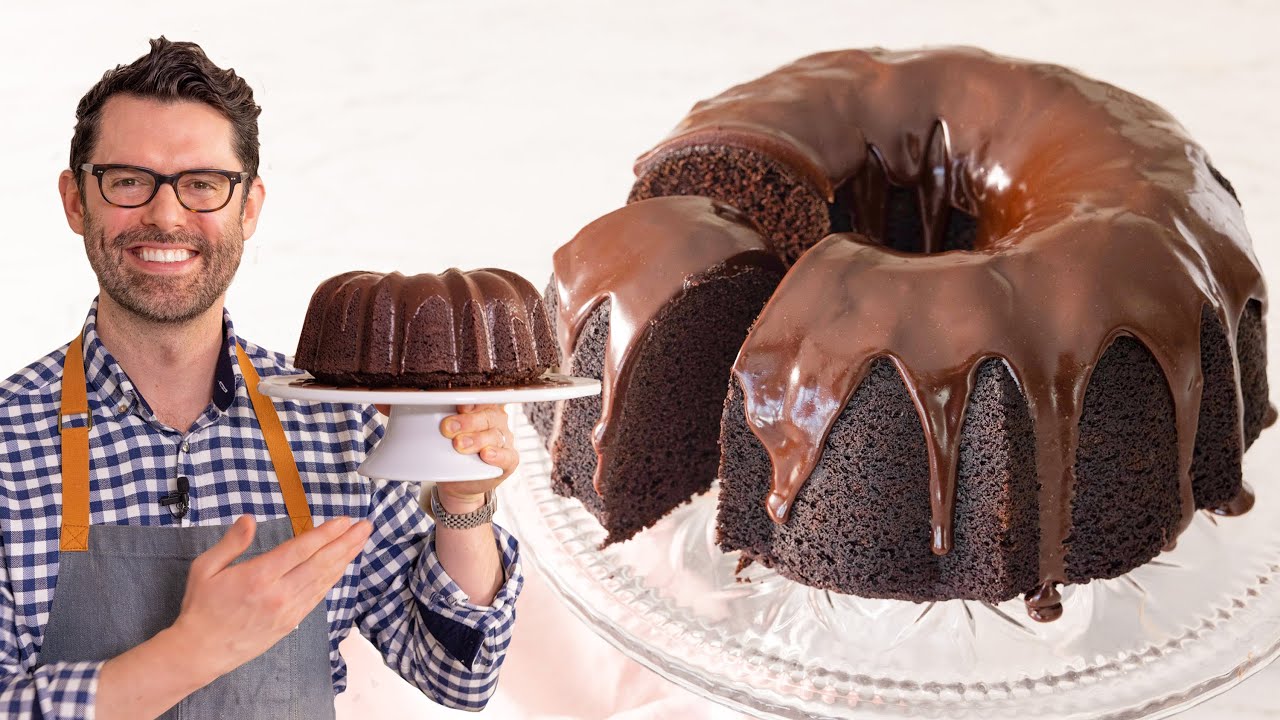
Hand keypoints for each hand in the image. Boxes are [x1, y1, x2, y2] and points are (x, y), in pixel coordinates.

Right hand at [170, 514, 371, 677]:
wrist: (200, 652)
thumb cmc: (201, 608)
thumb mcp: (205, 568)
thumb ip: (230, 543)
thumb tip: (249, 519)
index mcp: (258, 576)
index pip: (301, 549)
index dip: (325, 533)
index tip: (343, 520)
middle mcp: (279, 593)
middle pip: (321, 563)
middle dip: (346, 542)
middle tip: (364, 526)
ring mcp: (288, 610)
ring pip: (324, 580)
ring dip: (345, 558)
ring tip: (360, 541)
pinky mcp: (290, 622)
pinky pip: (318, 596)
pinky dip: (333, 578)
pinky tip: (342, 566)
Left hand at [437, 403, 517, 508]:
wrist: (460, 481)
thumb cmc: (454, 453)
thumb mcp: (447, 435)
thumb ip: (444, 422)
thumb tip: (425, 413)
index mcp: (482, 409)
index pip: (478, 400)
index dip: (468, 403)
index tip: (457, 406)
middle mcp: (496, 421)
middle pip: (486, 417)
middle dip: (467, 422)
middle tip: (448, 428)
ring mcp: (505, 440)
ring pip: (494, 435)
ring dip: (476, 439)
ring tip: (460, 445)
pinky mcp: (509, 460)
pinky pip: (507, 456)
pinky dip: (497, 455)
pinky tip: (487, 454)